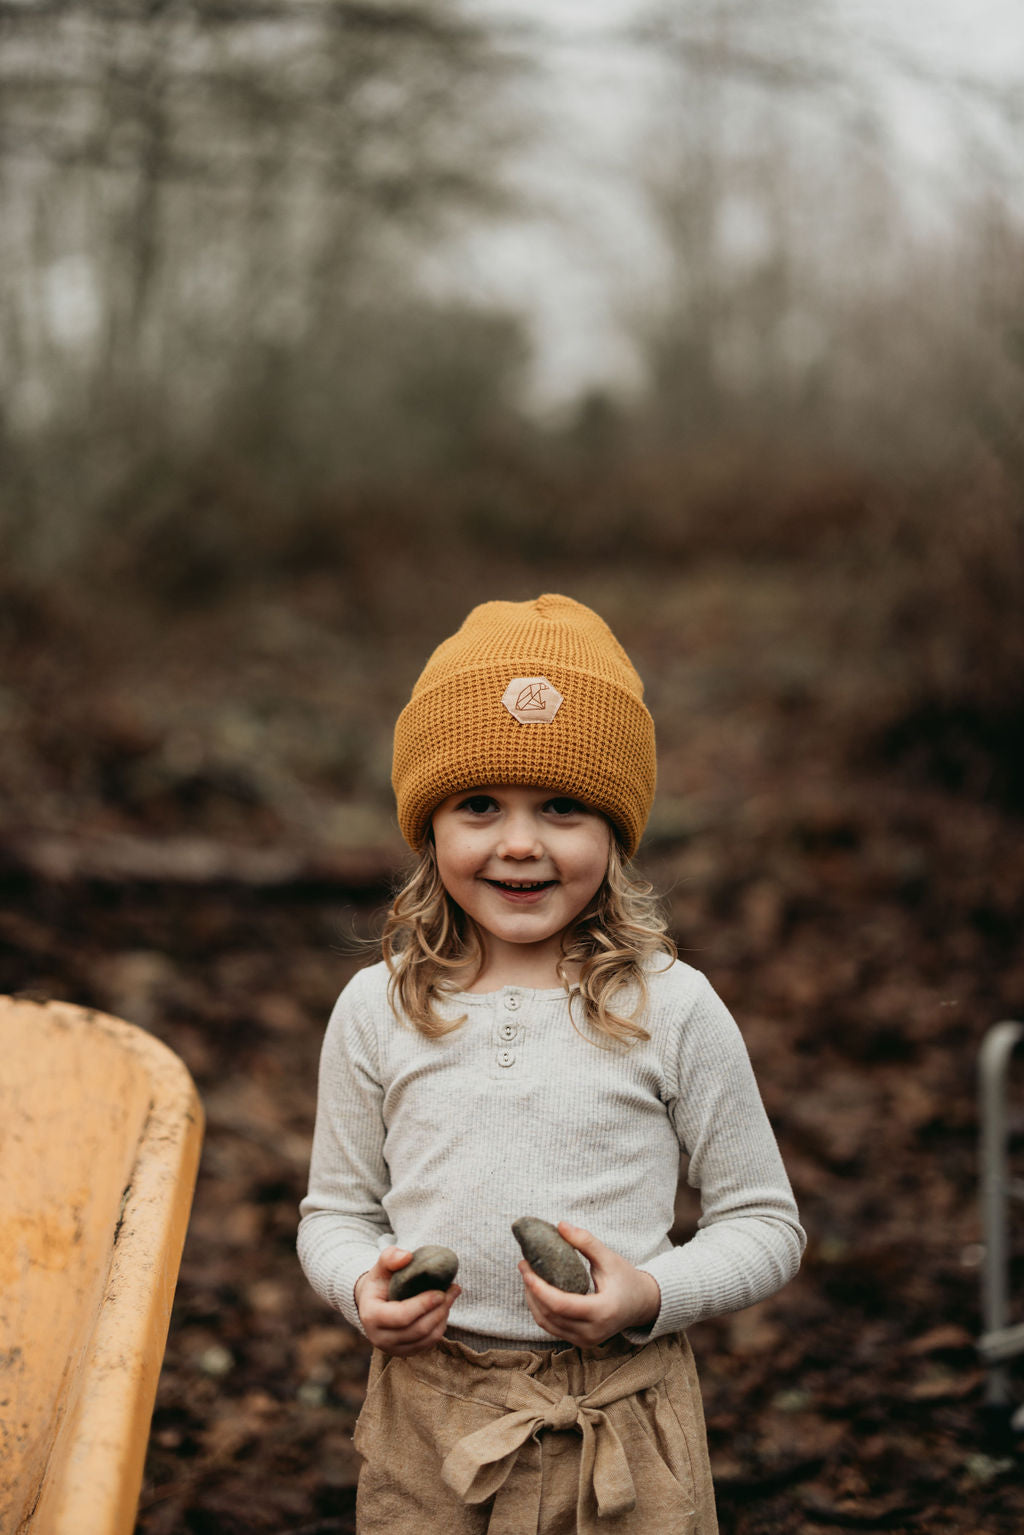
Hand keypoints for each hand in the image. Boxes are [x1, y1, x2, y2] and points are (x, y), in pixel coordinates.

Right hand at [354, 1246, 460, 1356]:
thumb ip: (390, 1257)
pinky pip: (429, 1343)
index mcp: (371, 1316)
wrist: (373, 1303)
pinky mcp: (406, 1352)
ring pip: (426, 1338)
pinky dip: (440, 1326)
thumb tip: (407, 1257)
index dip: (424, 1305)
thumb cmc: (379, 1282)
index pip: (402, 1316)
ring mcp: (393, 1349)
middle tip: (453, 1290)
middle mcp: (380, 1338)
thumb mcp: (380, 1267)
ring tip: (451, 1297)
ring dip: (443, 1317)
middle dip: (439, 1310)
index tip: (440, 1292)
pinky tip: (443, 1309)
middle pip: (418, 1329)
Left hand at [518, 1222, 660, 1346]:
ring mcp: (586, 1340)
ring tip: (527, 1276)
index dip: (539, 1288)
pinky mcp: (580, 1342)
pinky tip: (537, 1291)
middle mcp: (593, 1332)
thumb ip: (586, 1241)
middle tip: (524, 1266)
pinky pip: (552, 1328)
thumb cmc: (626, 1278)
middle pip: (550, 1315)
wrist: (642, 1304)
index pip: (561, 1305)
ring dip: (532, 1301)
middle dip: (531, 1290)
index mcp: (602, 1311)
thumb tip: (560, 1225)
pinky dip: (541, 1310)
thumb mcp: (609, 1257)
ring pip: (547, 1324)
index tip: (526, 1268)